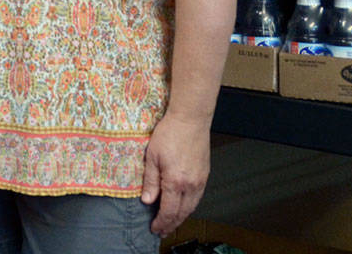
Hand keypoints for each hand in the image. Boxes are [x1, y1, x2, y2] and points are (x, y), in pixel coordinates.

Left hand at [140, 112, 210, 235]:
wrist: (190, 120)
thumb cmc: (169, 133)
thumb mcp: (152, 156)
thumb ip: (150, 181)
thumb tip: (147, 200)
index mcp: (175, 181)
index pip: (168, 210)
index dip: (161, 222)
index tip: (154, 228)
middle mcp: (191, 184)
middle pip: (182, 213)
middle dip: (171, 225)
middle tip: (162, 231)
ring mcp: (200, 180)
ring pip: (191, 207)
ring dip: (181, 218)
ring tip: (171, 223)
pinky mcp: (204, 175)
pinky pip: (197, 198)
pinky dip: (189, 207)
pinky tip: (183, 207)